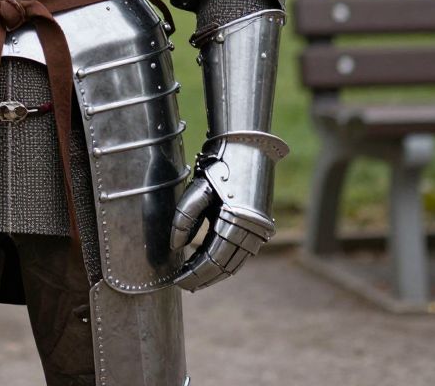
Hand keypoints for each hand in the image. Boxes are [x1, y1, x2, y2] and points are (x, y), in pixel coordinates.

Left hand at [169, 134, 283, 290]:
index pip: (212, 259)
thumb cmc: (218, 168)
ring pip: (235, 264)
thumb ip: (184, 219)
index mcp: (235, 222)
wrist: (247, 150)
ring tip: (195, 280)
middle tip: (184, 285)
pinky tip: (210, 265)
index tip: (178, 280)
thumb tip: (175, 247)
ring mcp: (258, 232)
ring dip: (215, 274)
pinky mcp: (259, 229)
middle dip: (203, 278)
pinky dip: (227, 263)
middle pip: (225, 267)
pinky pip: (242, 255)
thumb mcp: (196, 190)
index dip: (194, 273)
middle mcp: (251, 231)